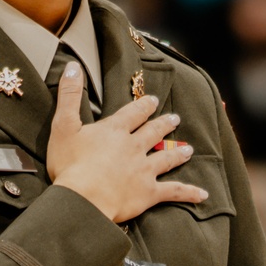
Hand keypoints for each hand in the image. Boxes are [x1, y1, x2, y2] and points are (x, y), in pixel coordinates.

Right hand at [47, 61, 207, 223]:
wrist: (83, 198)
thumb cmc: (70, 164)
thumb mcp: (63, 125)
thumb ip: (69, 95)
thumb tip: (73, 67)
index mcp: (114, 131)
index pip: (133, 113)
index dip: (143, 106)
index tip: (153, 100)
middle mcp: (133, 147)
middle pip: (153, 132)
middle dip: (164, 124)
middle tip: (175, 118)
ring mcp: (144, 170)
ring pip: (166, 157)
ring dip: (178, 153)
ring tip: (188, 149)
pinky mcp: (148, 193)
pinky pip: (174, 191)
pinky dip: (189, 193)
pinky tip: (202, 194)